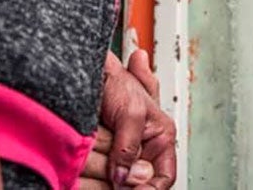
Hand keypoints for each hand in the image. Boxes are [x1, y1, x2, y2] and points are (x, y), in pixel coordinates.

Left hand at [88, 49, 176, 188]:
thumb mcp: (130, 113)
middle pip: (142, 180)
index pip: (164, 176)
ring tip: (99, 177)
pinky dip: (98, 178)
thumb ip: (130, 147)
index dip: (152, 188)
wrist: (88, 74)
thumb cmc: (115, 82)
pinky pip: (105, 175)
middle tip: (113, 185)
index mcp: (161, 136)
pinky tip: (89, 175)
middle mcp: (143, 147)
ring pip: (123, 180)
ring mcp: (123, 152)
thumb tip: (125, 178)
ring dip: (110, 181)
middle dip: (129, 185)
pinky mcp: (105, 155)